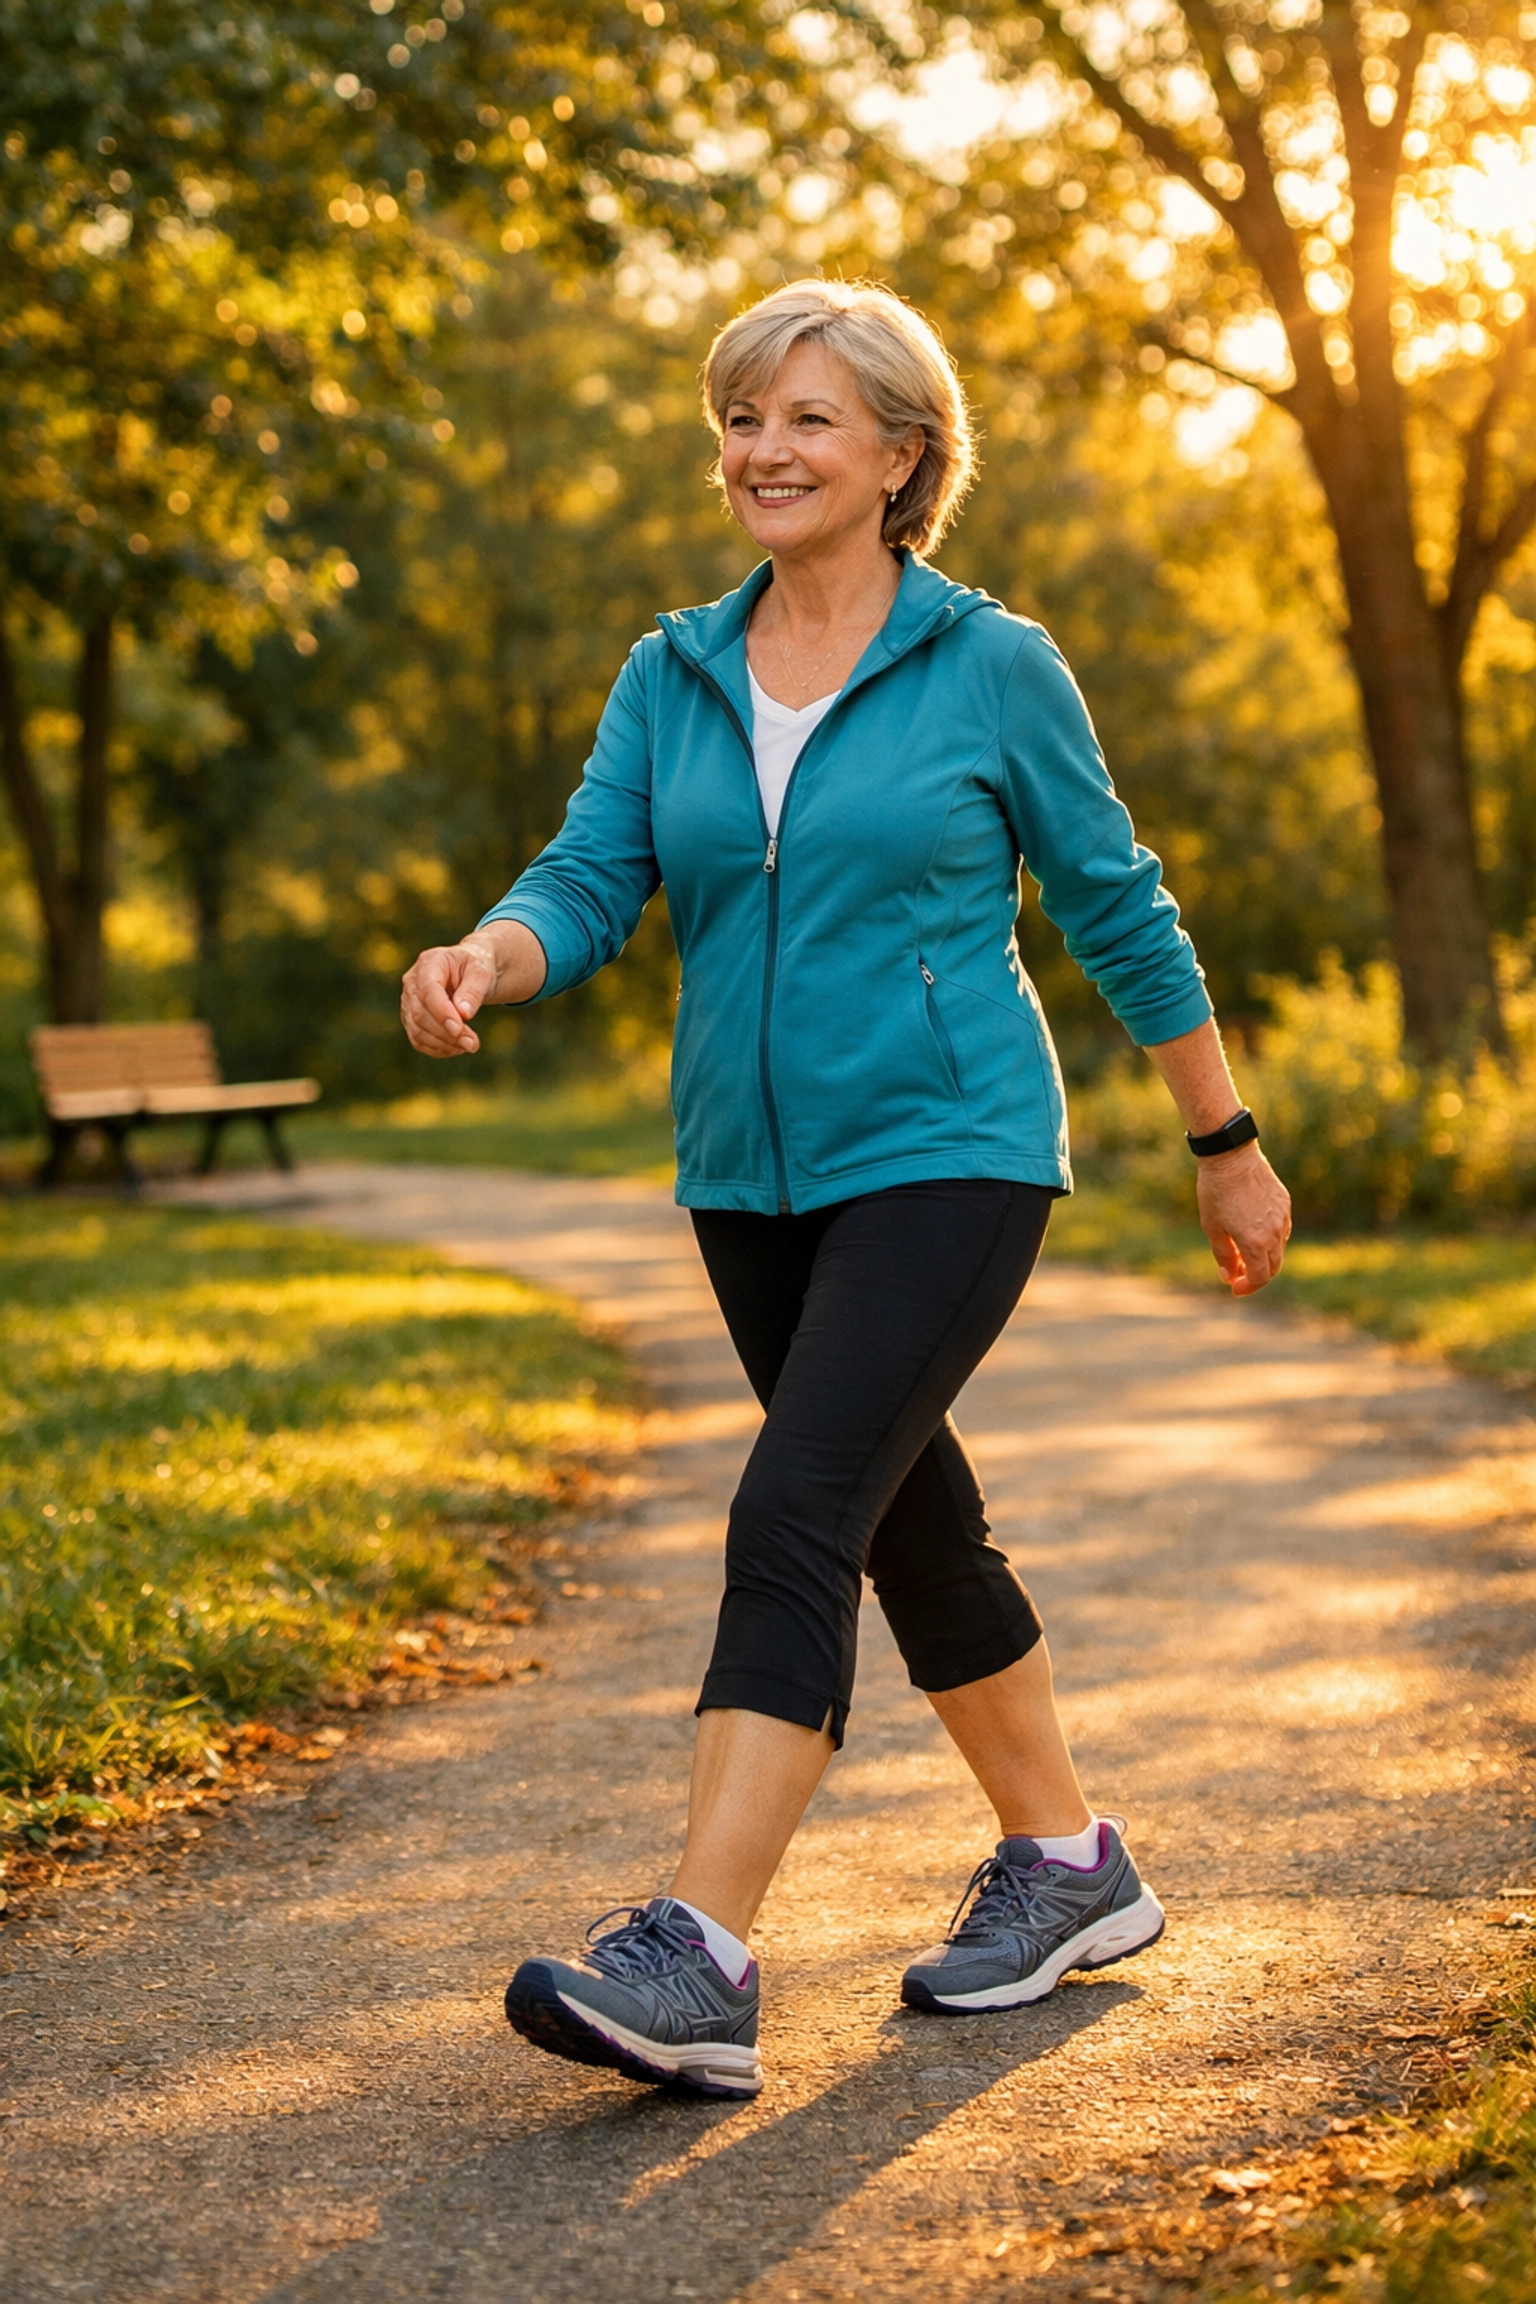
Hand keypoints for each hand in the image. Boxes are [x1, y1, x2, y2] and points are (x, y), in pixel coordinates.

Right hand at [400, 936, 501, 1057]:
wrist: (469, 972)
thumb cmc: (475, 968)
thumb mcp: (481, 972)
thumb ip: (473, 990)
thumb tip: (463, 1013)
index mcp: (429, 963)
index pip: (428, 990)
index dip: (441, 1011)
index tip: (459, 1029)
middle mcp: (412, 982)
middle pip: (420, 1014)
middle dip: (446, 1033)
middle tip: (473, 1043)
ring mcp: (408, 1002)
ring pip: (417, 1030)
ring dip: (444, 1044)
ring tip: (470, 1045)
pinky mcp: (411, 1019)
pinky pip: (418, 1040)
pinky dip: (437, 1049)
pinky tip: (457, 1048)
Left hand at [1196, 1142, 1291, 1295]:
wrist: (1231, 1156)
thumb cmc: (1216, 1192)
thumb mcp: (1212, 1227)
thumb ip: (1224, 1256)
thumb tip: (1229, 1276)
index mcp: (1255, 1242)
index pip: (1259, 1277)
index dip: (1247, 1287)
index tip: (1234, 1288)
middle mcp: (1274, 1233)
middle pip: (1272, 1267)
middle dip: (1255, 1275)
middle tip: (1237, 1274)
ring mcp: (1283, 1217)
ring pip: (1279, 1249)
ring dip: (1263, 1257)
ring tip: (1242, 1252)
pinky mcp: (1285, 1204)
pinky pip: (1282, 1230)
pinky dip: (1270, 1239)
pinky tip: (1253, 1232)